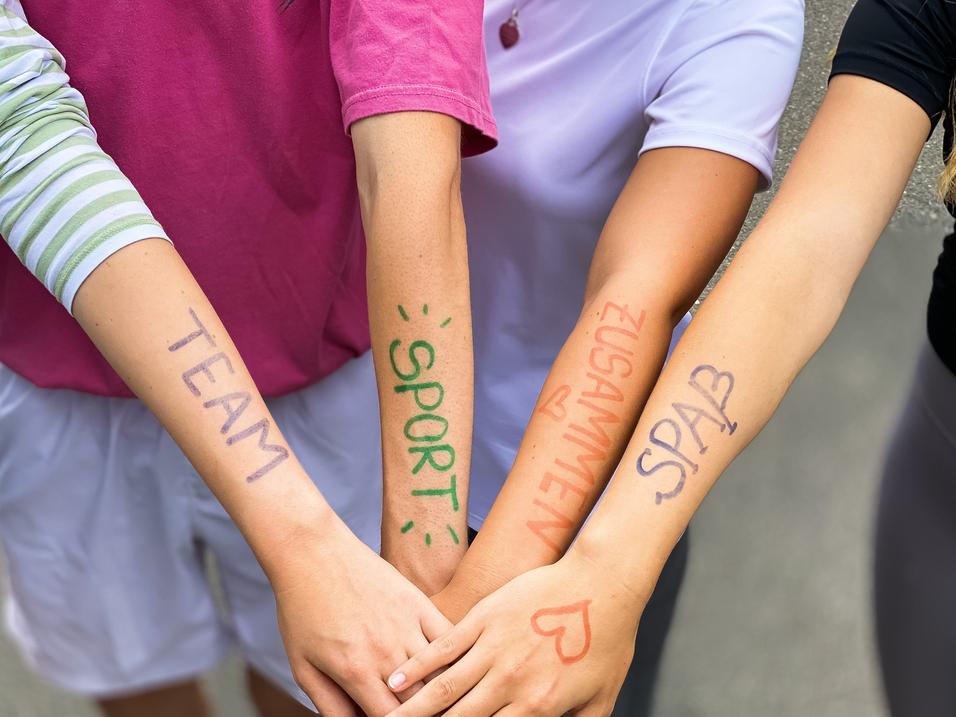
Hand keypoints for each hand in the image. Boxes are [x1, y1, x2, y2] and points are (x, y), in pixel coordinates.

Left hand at [269, 515, 452, 715]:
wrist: (313, 554)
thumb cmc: (303, 608)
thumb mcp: (303, 667)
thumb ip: (330, 706)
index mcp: (355, 672)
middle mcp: (385, 652)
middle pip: (421, 702)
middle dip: (425, 713)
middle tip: (424, 711)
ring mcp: (406, 625)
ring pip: (440, 672)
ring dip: (443, 689)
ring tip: (442, 696)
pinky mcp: (417, 602)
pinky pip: (447, 637)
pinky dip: (454, 656)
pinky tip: (454, 665)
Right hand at [383, 550, 648, 716]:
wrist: (602, 583)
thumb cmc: (607, 638)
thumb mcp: (602, 698)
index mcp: (537, 707)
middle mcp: (510, 682)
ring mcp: (494, 648)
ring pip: (444, 688)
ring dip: (414, 709)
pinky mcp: (484, 617)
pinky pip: (445, 647)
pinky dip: (419, 665)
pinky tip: (399, 678)